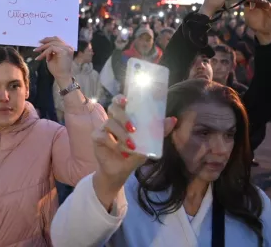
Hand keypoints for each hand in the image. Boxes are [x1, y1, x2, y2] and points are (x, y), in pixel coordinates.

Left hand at [34, 36, 73, 87]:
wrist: (62, 77)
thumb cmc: (57, 69)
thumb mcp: (52, 57)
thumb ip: (49, 50)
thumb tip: (42, 45)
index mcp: (67, 48)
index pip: (57, 39)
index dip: (48, 39)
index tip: (40, 42)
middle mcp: (68, 47)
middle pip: (55, 39)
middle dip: (45, 42)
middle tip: (37, 48)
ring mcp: (67, 49)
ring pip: (52, 44)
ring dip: (44, 49)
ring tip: (38, 55)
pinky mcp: (64, 51)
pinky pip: (52, 48)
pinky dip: (47, 53)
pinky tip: (46, 59)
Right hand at [92, 95, 176, 209]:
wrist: (120, 172)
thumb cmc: (133, 154)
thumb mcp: (148, 144)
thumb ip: (158, 132)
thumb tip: (173, 119)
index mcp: (123, 117)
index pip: (119, 101)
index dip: (120, 98)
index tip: (127, 101)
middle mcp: (112, 120)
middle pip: (113, 108)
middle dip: (123, 117)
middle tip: (134, 128)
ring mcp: (103, 128)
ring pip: (109, 123)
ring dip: (122, 134)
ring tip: (132, 145)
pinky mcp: (96, 138)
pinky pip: (103, 136)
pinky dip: (114, 144)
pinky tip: (123, 152)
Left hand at [244, 0, 270, 44]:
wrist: (262, 31)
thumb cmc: (254, 24)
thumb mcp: (248, 17)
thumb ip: (246, 9)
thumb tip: (245, 2)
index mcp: (254, 8)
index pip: (252, 1)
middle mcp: (260, 7)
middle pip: (259, 0)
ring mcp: (266, 9)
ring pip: (265, 2)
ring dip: (264, 1)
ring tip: (262, 0)